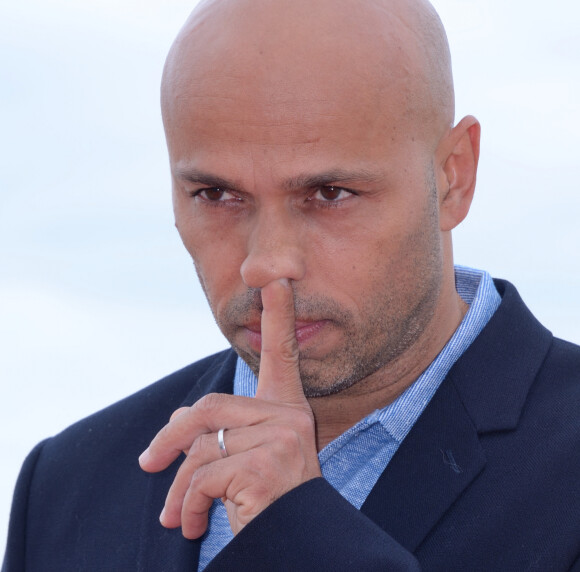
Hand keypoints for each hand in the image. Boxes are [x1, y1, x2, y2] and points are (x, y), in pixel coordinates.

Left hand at [139, 278, 320, 538]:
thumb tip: (176, 419)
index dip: (278, 315)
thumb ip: (214, 432)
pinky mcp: (266, 466)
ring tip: (175, 517)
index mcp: (287, 408)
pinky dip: (187, 505)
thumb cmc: (266, 501)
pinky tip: (194, 525)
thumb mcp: (241, 459)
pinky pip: (202, 475)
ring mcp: (282, 439)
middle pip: (207, 409)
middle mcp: (290, 416)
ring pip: (200, 447)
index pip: (282, 353)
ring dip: (178, 487)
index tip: (277, 276)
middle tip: (147, 464)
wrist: (293, 545)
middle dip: (170, 439)